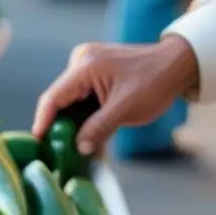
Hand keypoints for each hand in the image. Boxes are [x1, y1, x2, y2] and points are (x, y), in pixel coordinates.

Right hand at [31, 36, 198, 153]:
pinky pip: (82, 98)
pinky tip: (87, 135)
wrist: (178, 64)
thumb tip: (79, 148)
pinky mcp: (95, 73)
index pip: (53, 97)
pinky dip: (84, 117)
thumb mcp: (126, 109)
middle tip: (57, 152)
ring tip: (73, 148)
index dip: (43, 122)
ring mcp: (87, 66)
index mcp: (84, 66)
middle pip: (60, 100)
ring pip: (71, 101)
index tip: (38, 143)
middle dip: (59, 126)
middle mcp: (80, 62)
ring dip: (73, 124)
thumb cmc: (155, 82)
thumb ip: (99, 128)